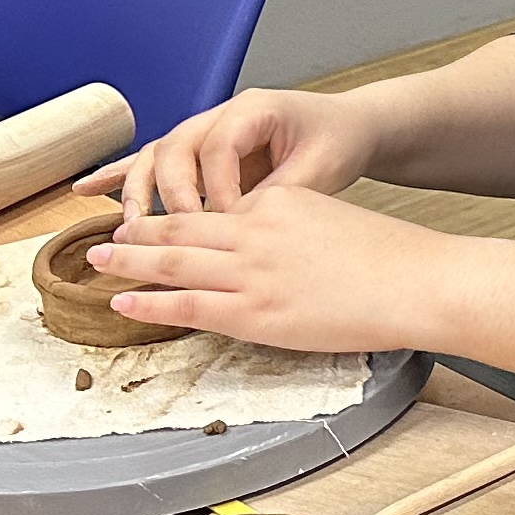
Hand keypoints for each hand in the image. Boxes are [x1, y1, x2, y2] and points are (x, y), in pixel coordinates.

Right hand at [84, 85, 380, 219]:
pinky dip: (118, 174)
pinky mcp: (197, 151)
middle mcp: (221, 114)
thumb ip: (282, 194)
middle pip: (175, 146)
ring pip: (157, 154)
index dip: (217, 187)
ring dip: (138, 190)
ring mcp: (204, 129)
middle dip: (170, 192)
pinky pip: (151, 160)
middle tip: (175, 230)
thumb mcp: (322, 169)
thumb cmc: (337, 142)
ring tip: (128, 225)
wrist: (347, 127)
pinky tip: (85, 188)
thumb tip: (244, 225)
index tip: (227, 222)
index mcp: (254, 108)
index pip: (219, 146)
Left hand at [92, 181, 450, 352]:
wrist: (417, 280)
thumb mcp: (332, 216)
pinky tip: (123, 301)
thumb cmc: (391, 255)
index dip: (177, 215)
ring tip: (96, 262)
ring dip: (128, 262)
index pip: (215, 208)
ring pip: (172, 263)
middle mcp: (255, 231)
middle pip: (180, 228)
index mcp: (277, 203)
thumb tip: (269, 238)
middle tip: (102, 235)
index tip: (153, 221)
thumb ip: (293, 222)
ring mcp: (251, 273)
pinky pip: (187, 305)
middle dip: (136, 232)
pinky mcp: (255, 312)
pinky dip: (149, 302)